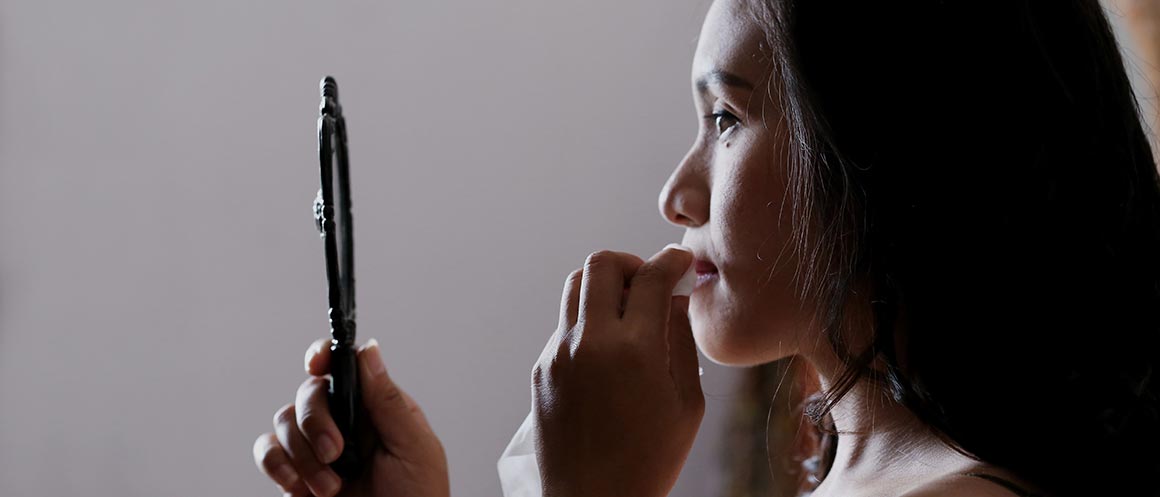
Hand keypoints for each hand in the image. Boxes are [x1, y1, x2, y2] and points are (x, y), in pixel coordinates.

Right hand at [253, 339, 449, 496]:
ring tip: (330, 487)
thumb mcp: (414, 448)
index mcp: (375, 407)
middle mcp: (344, 421)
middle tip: (335, 452)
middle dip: (315, 420)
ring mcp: (316, 447)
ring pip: (284, 421)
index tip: (315, 364)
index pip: (344, 366)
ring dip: (302, 454)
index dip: (324, 355)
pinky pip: (267, 452)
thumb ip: (387, 401)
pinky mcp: (295, 474)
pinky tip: (297, 485)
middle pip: (309, 392)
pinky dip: (275, 463)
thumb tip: (368, 351)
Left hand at [533, 246, 702, 496]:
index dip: (671, 261)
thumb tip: (676, 298)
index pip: (651, 276)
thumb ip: (682, 341)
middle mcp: (590, 342)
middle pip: (601, 264)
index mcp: (635, 351)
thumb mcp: (686, 403)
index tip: (681, 262)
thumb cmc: (650, 460)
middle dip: (631, 262)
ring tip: (627, 309)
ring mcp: (559, 354)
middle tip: (650, 282)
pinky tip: (607, 351)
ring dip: (603, 284)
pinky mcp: (541, 368)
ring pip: (574, 285)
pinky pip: (564, 323)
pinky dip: (588, 320)